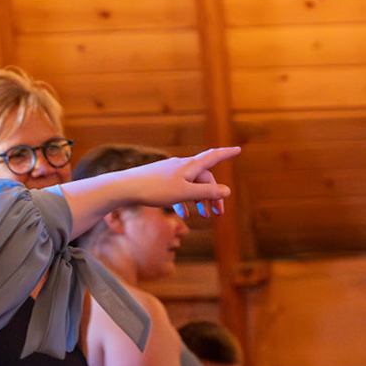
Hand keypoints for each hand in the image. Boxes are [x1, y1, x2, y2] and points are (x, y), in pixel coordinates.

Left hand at [123, 146, 240, 220]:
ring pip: (192, 185)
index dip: (227, 153)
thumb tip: (227, 190)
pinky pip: (178, 189)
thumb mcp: (184, 193)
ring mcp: (171, 172)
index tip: (239, 149)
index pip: (213, 157)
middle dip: (213, 195)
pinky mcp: (161, 180)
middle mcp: (182, 166)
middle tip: (218, 214)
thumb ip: (206, 192)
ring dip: (199, 200)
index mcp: (190, 166)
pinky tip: (182, 214)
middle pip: (205, 178)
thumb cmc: (155, 189)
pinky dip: (184, 201)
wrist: (126, 187)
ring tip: (203, 217)